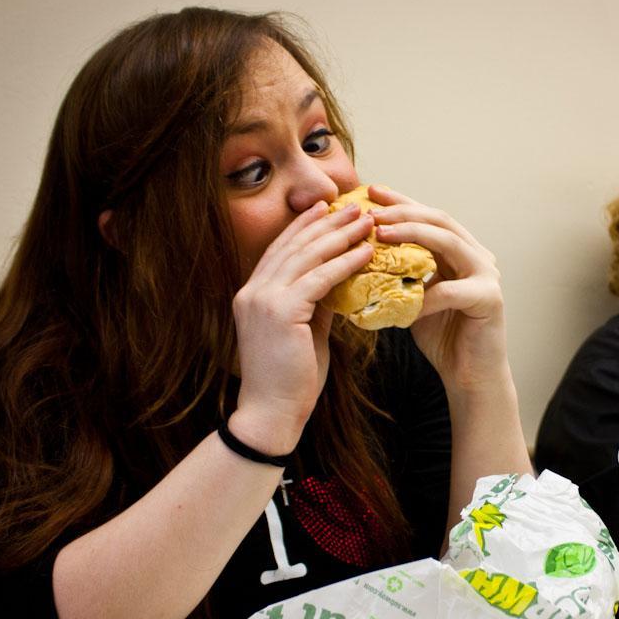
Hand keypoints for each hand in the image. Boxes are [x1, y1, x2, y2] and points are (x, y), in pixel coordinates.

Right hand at [228, 201, 374, 451]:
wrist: (272, 414)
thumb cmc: (290, 381)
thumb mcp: (304, 333)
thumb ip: (316, 304)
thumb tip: (339, 283)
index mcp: (252, 294)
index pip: (280, 250)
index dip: (304, 227)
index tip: (327, 209)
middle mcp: (253, 291)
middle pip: (294, 245)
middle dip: (326, 222)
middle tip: (354, 205)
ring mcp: (263, 300)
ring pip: (308, 256)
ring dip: (340, 235)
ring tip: (367, 221)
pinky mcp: (281, 312)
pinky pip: (320, 279)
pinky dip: (345, 263)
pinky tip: (366, 252)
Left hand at [367, 186, 510, 394]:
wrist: (470, 377)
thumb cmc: (442, 338)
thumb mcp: (413, 298)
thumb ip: (399, 274)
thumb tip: (358, 255)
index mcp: (459, 251)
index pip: (428, 217)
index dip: (400, 202)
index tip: (370, 192)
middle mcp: (477, 256)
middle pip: (439, 220)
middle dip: (403, 211)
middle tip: (371, 210)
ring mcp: (487, 275)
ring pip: (449, 242)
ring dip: (412, 234)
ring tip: (380, 235)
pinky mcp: (490, 299)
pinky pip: (451, 290)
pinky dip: (424, 295)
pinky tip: (402, 303)